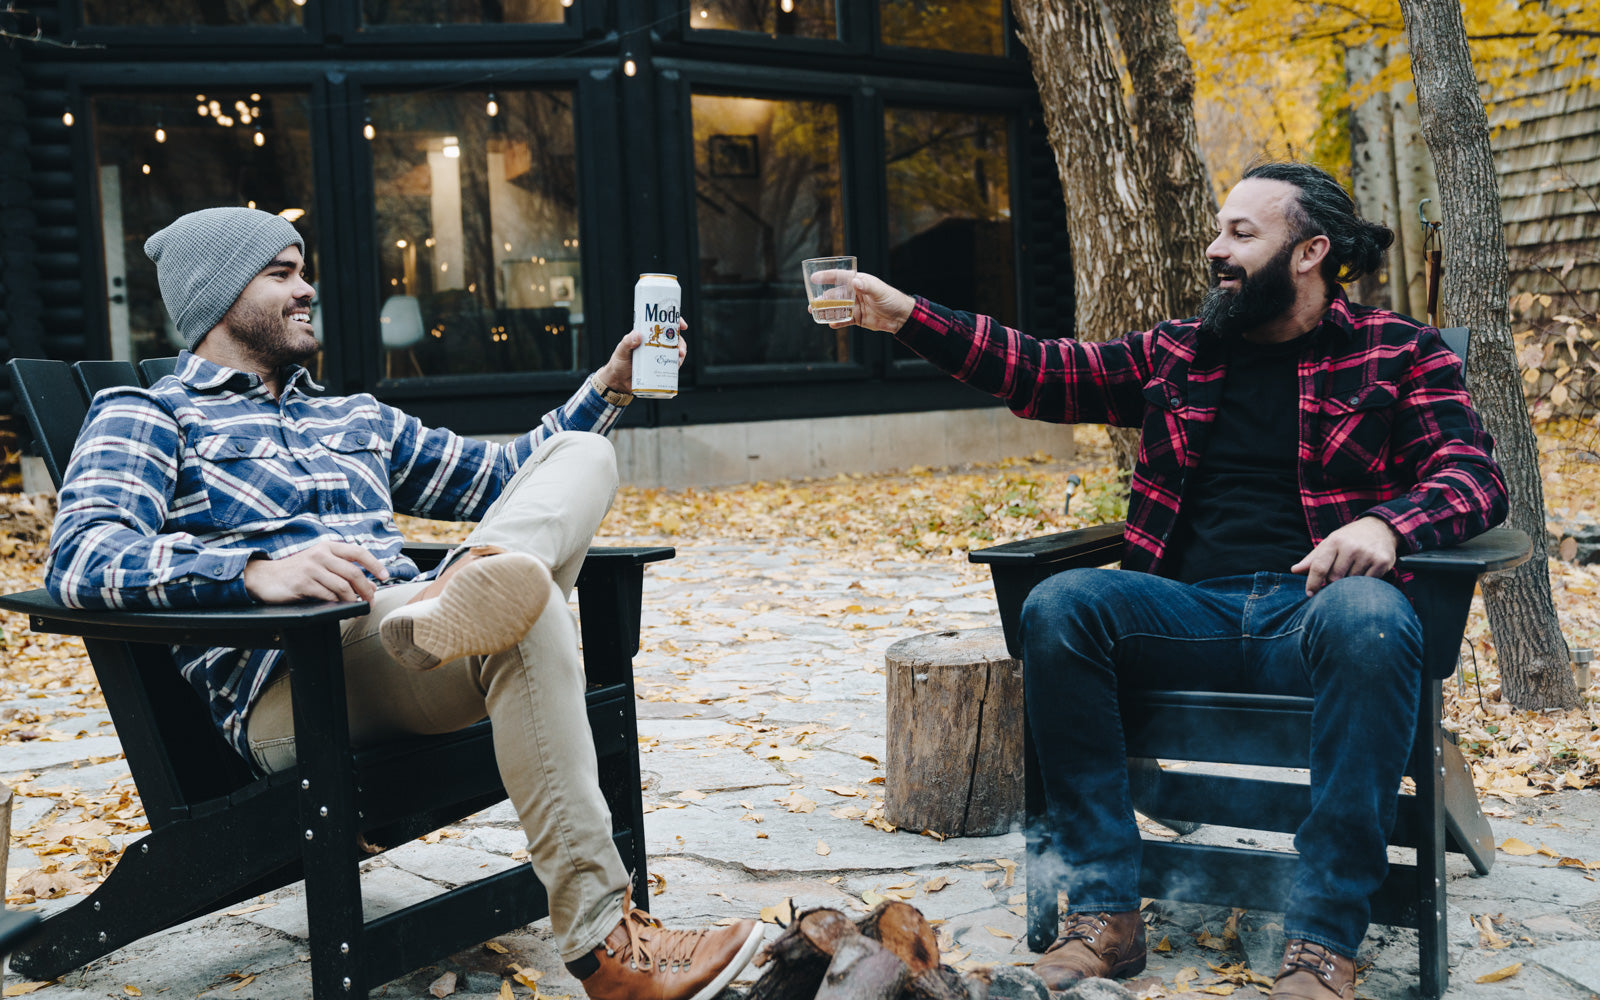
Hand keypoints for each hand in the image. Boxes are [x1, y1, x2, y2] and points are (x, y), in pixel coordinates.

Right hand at [242, 540, 388, 603]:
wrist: (265, 577)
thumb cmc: (296, 572)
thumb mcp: (319, 563)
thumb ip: (341, 570)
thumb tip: (369, 586)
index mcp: (327, 547)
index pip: (358, 552)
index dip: (375, 564)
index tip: (385, 576)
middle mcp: (320, 554)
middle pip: (354, 572)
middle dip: (367, 590)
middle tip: (371, 602)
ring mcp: (311, 568)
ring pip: (343, 586)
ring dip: (354, 601)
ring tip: (357, 609)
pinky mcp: (303, 583)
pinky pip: (328, 596)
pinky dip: (338, 605)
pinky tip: (341, 610)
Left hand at [596, 319, 688, 393]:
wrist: (619, 381)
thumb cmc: (619, 362)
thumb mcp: (621, 350)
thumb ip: (627, 342)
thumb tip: (638, 334)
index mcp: (647, 335)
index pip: (663, 324)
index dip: (675, 322)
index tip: (683, 326)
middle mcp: (656, 344)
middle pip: (674, 338)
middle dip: (681, 342)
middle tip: (680, 349)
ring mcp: (660, 356)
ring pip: (676, 351)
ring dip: (681, 354)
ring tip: (678, 359)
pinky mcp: (661, 368)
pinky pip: (673, 365)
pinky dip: (677, 365)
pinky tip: (676, 367)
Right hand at [820, 271, 914, 333]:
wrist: (901, 317)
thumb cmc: (892, 299)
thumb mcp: (879, 290)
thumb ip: (867, 286)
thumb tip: (854, 282)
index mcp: (859, 281)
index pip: (840, 277)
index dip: (827, 276)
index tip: (814, 278)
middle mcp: (855, 293)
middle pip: (835, 294)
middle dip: (823, 298)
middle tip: (812, 303)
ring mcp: (855, 306)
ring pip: (837, 308)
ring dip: (827, 310)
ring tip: (816, 313)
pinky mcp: (858, 318)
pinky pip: (844, 320)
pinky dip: (838, 322)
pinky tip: (831, 323)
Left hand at [1290, 517, 1399, 595]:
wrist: (1379, 528)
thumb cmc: (1348, 539)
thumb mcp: (1329, 543)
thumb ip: (1312, 559)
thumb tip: (1294, 570)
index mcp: (1335, 541)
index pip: (1319, 567)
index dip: (1313, 583)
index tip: (1310, 594)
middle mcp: (1351, 546)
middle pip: (1335, 578)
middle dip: (1333, 582)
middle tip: (1337, 576)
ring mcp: (1368, 554)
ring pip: (1352, 582)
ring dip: (1349, 582)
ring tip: (1352, 570)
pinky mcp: (1382, 561)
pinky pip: (1368, 582)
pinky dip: (1364, 582)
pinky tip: (1365, 571)